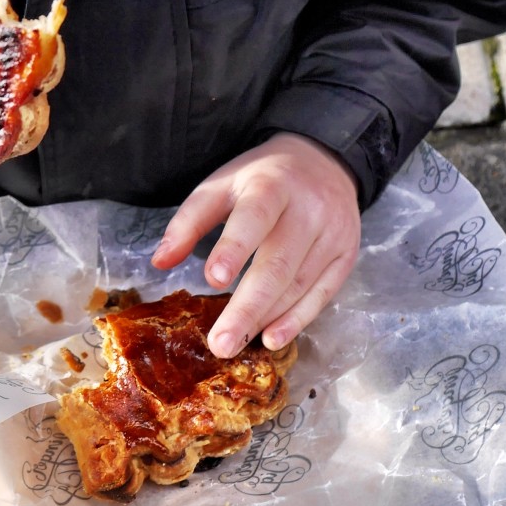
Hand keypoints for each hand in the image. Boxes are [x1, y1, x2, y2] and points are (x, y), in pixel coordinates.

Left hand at [151, 133, 360, 356]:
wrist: (323, 162)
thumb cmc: (261, 180)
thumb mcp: (221, 185)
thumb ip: (189, 221)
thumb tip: (159, 262)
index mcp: (272, 185)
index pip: (254, 218)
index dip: (235, 248)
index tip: (214, 279)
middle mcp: (309, 209)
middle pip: (278, 264)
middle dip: (247, 307)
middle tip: (220, 343)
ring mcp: (333, 234)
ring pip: (299, 284)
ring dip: (266, 318)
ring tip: (234, 344)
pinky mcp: (346, 254)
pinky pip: (322, 294)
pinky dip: (297, 320)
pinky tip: (272, 339)